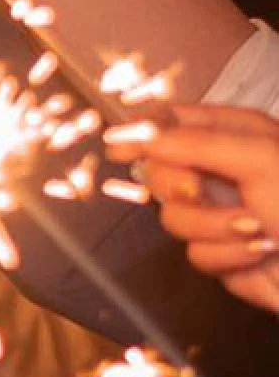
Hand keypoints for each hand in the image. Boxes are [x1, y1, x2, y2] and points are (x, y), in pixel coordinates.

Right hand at [115, 104, 278, 313]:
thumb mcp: (257, 158)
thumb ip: (195, 144)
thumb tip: (136, 135)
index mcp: (233, 134)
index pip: (172, 121)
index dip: (142, 132)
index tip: (119, 146)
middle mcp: (221, 170)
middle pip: (158, 172)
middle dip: (176, 186)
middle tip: (197, 190)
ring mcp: (217, 213)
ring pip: (173, 220)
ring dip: (212, 228)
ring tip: (255, 228)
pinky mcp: (219, 253)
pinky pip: (195, 255)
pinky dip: (227, 255)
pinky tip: (258, 252)